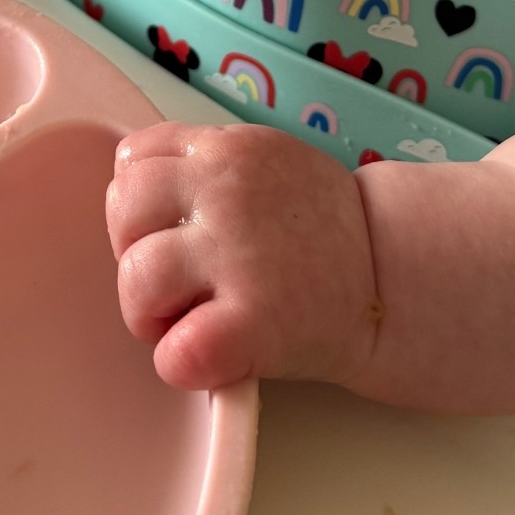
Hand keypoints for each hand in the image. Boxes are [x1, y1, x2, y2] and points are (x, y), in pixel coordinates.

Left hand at [107, 122, 380, 389]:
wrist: (393, 277)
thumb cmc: (320, 228)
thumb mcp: (265, 160)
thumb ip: (202, 162)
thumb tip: (127, 183)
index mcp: (226, 151)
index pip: (131, 162)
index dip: (139, 204)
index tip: (170, 230)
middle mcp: (227, 193)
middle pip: (122, 212)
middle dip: (133, 252)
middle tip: (177, 282)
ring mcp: (239, 257)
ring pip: (136, 280)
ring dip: (150, 313)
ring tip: (190, 320)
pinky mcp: (253, 324)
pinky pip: (175, 352)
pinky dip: (180, 363)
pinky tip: (211, 355)